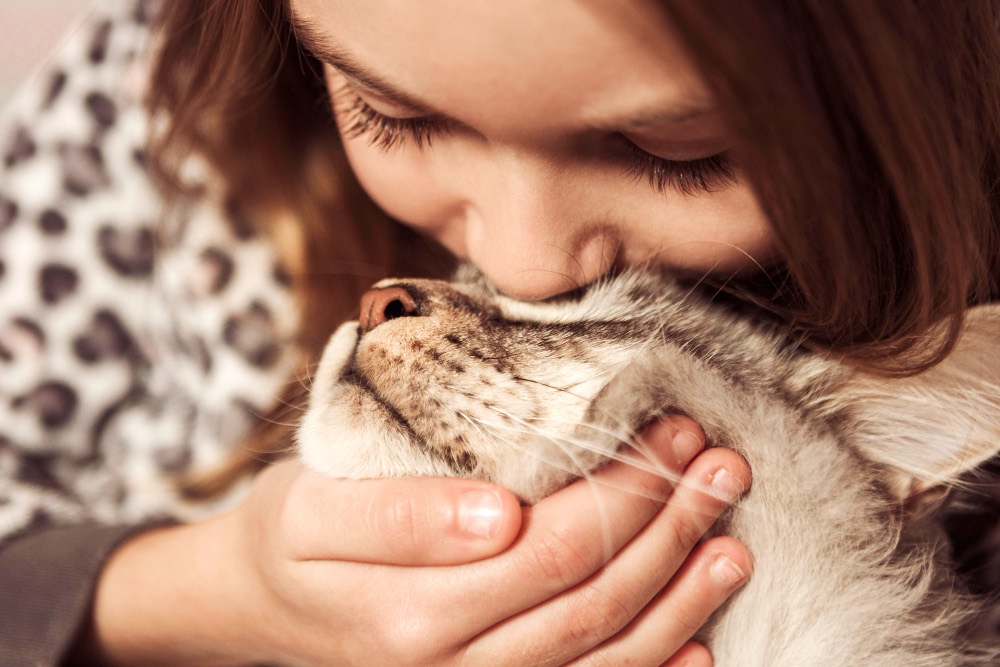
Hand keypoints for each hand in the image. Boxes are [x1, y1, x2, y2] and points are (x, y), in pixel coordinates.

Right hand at [82, 416, 749, 665]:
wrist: (259, 607)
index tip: (672, 433)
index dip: (624, 491)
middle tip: (718, 463)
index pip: (549, 546)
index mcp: (409, 611)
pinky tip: (701, 643)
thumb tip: (499, 514)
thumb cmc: (291, 538)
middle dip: (667, 527)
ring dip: (679, 596)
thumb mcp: (310, 507)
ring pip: (601, 654)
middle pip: (588, 597)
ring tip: (733, 538)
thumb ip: (397, 515)